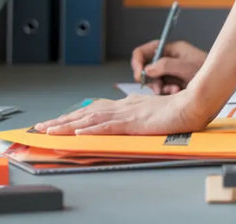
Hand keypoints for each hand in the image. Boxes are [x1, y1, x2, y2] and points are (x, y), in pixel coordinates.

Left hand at [33, 92, 207, 135]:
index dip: (74, 115)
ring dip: (69, 124)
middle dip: (62, 119)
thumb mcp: (153, 112)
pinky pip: (109, 125)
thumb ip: (138, 115)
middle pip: (87, 111)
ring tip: (51, 130)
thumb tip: (125, 120)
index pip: (94, 109)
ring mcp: (128, 113)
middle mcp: (123, 106)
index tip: (57, 121)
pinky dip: (92, 128)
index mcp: (127, 104)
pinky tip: (79, 132)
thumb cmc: (179, 109)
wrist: (194, 104)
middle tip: (42, 127)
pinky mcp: (135, 122)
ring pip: (92, 118)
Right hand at [130, 40, 206, 94]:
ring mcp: (171, 72)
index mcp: (171, 49)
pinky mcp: (174, 83)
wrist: (223, 83)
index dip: (138, 61)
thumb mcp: (186, 67)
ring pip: (154, 81)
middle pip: (147, 68)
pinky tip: (178, 93)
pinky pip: (163, 89)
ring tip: (175, 91)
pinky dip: (167, 93)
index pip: (145, 51)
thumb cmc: (209, 71)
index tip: (139, 74)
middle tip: (160, 88)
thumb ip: (166, 66)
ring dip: (161, 88)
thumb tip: (148, 69)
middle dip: (151, 80)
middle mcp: (169, 59)